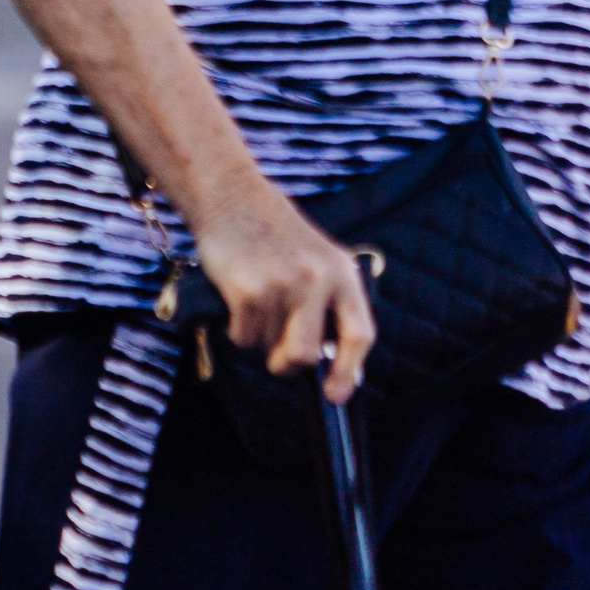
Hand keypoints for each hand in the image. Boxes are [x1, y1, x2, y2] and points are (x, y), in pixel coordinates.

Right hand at [189, 177, 376, 402]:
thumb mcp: (317, 258)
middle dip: (288, 364)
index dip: (350, 371)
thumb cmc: (273, 232)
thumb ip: (330, 302)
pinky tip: (236, 300)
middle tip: (278, 360)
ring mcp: (282, 284)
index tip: (336, 394)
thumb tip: (330, 360)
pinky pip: (243, 337)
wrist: (230, 194)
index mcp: (341, 272)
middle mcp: (316, 279)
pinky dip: (237, 330)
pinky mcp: (248, 289)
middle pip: (307, 354)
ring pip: (270, 346)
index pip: (359, 334)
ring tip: (254, 302)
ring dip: (259, 337)